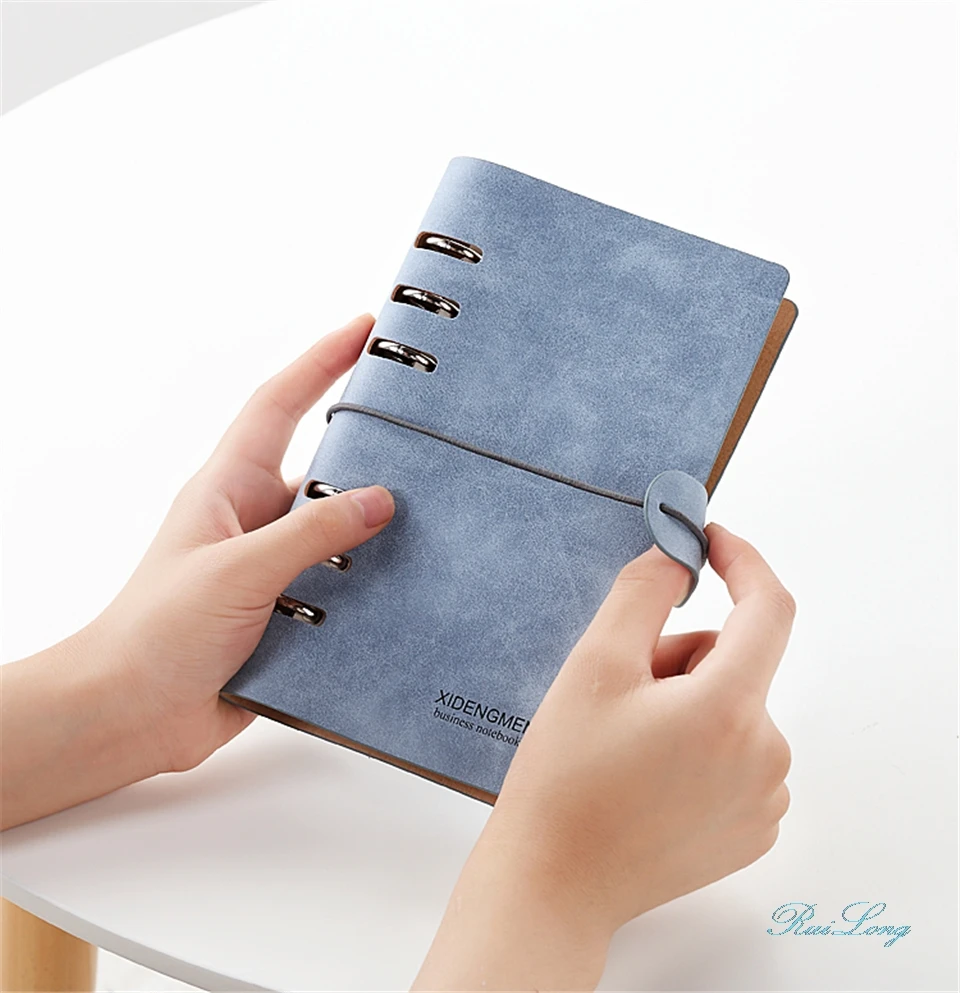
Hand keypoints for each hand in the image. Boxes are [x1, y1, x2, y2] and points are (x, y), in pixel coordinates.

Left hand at [2, 314, 393, 827]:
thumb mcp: (237, 571)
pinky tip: (413, 586)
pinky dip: (375, 582)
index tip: (363, 329)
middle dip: (370, 442)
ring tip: (439, 511)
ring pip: (339, 529)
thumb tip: (380, 499)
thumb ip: (309, 534)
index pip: (279, 405)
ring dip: (379, 523)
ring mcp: (272, 566)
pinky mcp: (289, 611)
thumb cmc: (159, 631)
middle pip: (323, 464)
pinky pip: (342, 583)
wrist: (131, 713)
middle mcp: (254, 519)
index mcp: (229, 488)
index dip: (319, 360)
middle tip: (427, 424)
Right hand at [414, 525, 793, 990]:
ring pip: (734, 707)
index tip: (711, 540)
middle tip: (620, 693)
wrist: (556, 880)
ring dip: (688, 705)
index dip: (743, 561)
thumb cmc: (566, 776)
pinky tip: (649, 778)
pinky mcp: (753, 828)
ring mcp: (764, 799)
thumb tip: (679, 552)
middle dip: (679, 658)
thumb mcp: (594, 664)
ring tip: (629, 745)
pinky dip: (699, 746)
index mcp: (729, 711)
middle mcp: (765, 756)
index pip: (769, 609)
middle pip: (735, 662)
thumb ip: (643, 592)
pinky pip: (738, 753)